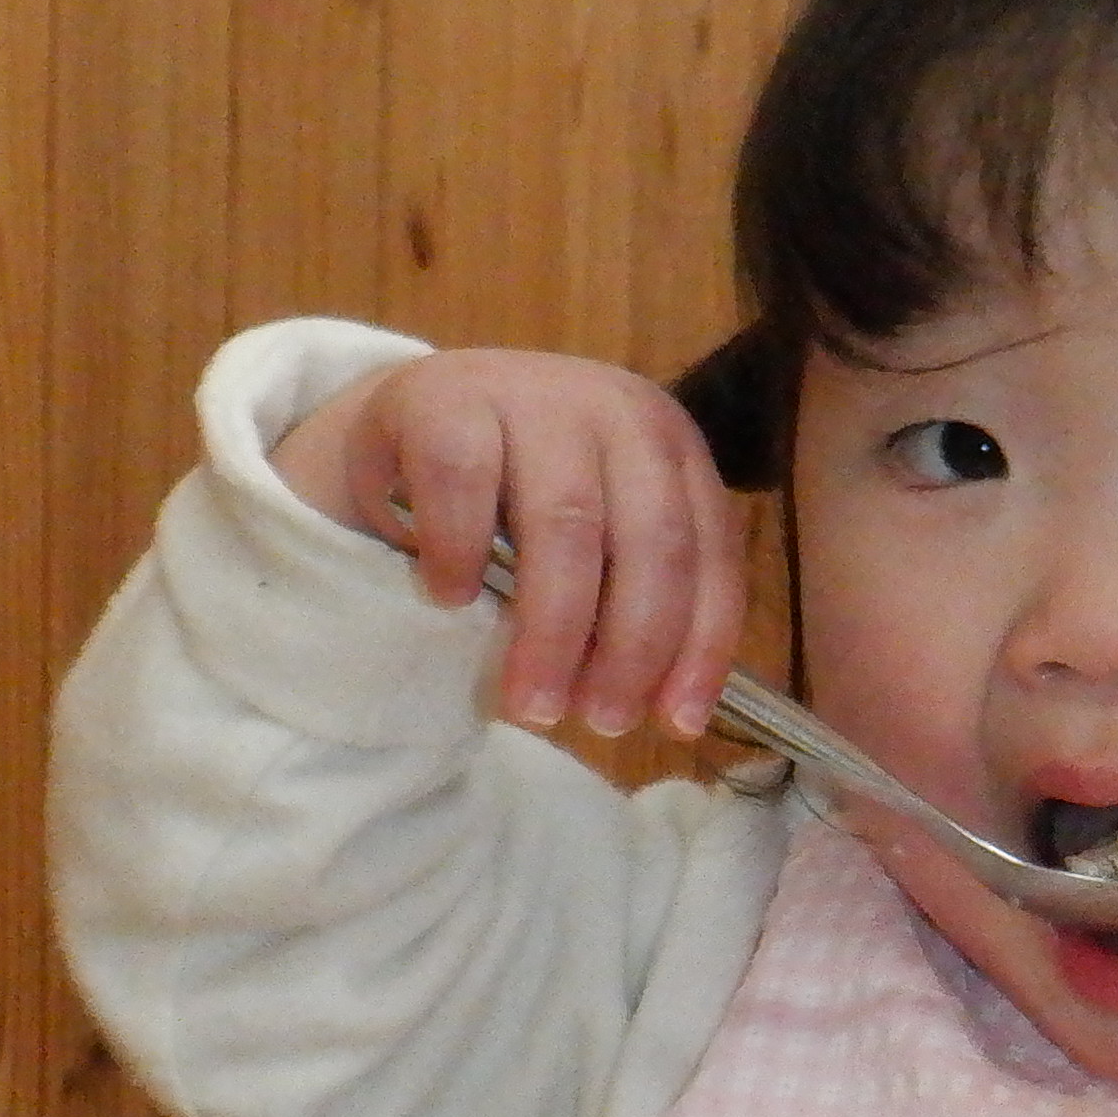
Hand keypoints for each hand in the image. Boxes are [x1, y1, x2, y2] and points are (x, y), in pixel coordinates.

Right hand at [276, 349, 743, 741]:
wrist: (408, 421)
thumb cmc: (513, 501)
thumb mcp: (594, 544)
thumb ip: (631, 602)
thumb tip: (667, 711)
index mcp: (670, 445)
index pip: (709, 552)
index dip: (700, 644)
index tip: (674, 723)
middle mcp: (616, 408)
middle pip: (652, 541)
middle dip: (631, 648)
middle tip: (601, 723)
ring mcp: (532, 393)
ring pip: (567, 524)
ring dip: (554, 630)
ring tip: (530, 704)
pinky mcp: (444, 397)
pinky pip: (463, 484)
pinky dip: (459, 553)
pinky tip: (450, 599)